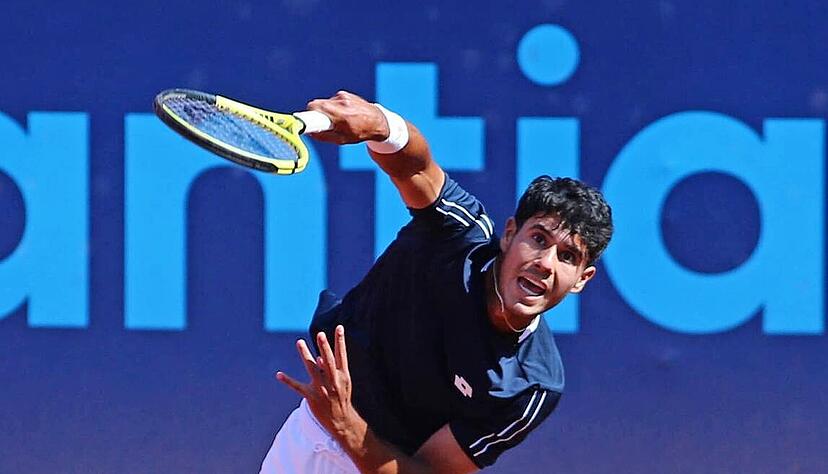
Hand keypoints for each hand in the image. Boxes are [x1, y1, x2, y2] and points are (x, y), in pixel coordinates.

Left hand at [276, 325, 364, 439]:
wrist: (341, 421)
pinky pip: (298, 387)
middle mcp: (333, 381)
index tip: (339, 327)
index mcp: (343, 376)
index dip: (340, 341)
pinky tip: (279, 374)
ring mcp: (322, 389)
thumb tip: (318, 357)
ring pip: (312, 369)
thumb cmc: (341, 398)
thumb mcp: (342, 383)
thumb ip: (332, 369)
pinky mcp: (312, 397)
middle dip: (324, 347)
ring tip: (299, 342)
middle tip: (320, 334)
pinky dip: (288, 381)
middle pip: (328, 361)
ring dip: (305, 355)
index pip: (342, 355)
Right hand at [306, 91, 389, 144]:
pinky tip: (343, 114)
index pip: (315, 108)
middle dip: (315, 113)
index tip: (302, 121)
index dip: (306, 114)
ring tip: (338, 120)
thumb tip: (309, 133)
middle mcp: (341, 103)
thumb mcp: (342, 140)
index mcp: (340, 116)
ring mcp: (343, 96)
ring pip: (324, 103)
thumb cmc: (360, 133)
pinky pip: (332, 100)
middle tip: (320, 123)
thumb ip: (324, 136)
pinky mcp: (344, 93)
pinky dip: (333, 107)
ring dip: (326, 111)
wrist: (378, 121)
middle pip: (316, 104)